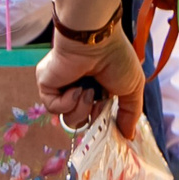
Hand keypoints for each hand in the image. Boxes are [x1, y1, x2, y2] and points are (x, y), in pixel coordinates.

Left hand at [38, 22, 144, 136]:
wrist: (96, 42)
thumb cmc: (116, 59)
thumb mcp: (132, 88)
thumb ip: (130, 114)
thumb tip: (129, 137)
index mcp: (97, 89)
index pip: (94, 117)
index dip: (101, 120)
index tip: (108, 118)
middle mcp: (78, 89)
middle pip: (80, 122)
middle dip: (91, 115)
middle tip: (97, 99)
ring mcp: (61, 88)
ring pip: (66, 118)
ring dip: (81, 108)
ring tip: (87, 90)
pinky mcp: (46, 85)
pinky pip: (53, 107)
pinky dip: (66, 101)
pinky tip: (75, 87)